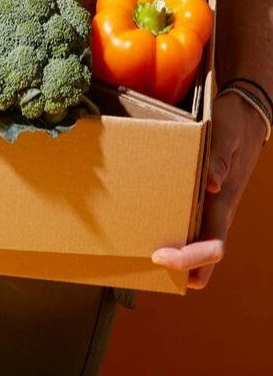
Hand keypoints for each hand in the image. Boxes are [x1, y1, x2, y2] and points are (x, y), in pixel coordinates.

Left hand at [151, 91, 265, 288]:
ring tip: (136, 249)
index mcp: (224, 204)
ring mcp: (208, 204)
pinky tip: (143, 219)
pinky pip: (185, 218)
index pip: (213, 247)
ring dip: (172, 253)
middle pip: (202, 257)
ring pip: (192, 241)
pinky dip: (168, 228)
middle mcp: (216, 210)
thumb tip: (212, 185)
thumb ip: (220, 157)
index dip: (189, 260)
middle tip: (141, 262)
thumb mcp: (227, 135)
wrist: (245, 113)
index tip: (160, 256)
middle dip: (177, 269)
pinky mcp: (198, 194)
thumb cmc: (235, 125)